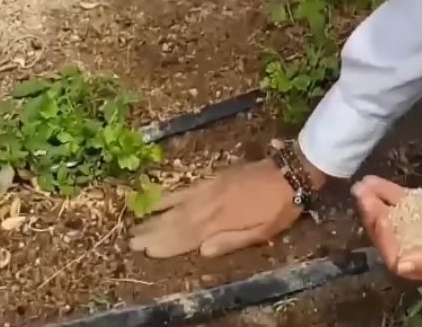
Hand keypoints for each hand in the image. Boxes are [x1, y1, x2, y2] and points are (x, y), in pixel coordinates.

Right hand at [128, 159, 307, 258]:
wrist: (290, 171)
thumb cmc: (280, 207)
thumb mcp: (262, 231)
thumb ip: (231, 241)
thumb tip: (202, 251)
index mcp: (221, 221)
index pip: (187, 237)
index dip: (166, 245)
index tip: (146, 251)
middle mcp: (210, 205)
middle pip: (176, 222)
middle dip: (153, 233)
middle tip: (131, 242)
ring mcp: (209, 189)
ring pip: (176, 206)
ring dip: (155, 216)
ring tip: (136, 225)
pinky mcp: (213, 178)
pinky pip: (186, 189)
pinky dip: (169, 196)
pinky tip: (158, 200)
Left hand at [353, 175, 421, 283]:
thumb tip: (400, 265)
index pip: (398, 259)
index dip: (386, 241)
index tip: (380, 218)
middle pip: (390, 237)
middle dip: (374, 218)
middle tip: (362, 195)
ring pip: (392, 218)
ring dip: (375, 203)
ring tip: (362, 185)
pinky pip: (401, 201)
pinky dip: (386, 192)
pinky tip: (372, 180)